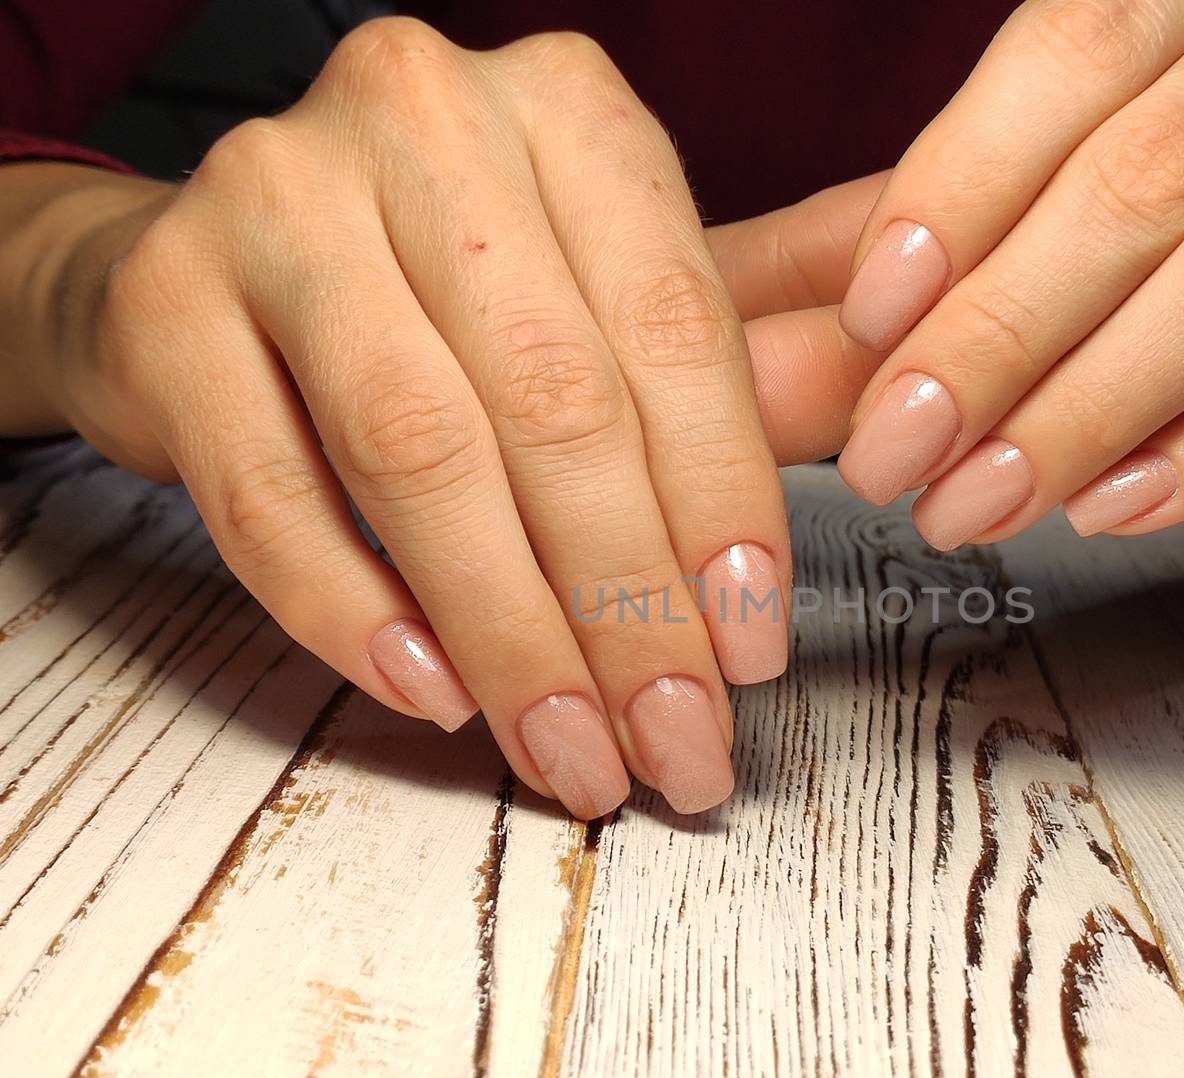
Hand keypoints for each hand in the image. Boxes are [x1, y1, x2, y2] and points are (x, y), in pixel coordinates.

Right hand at [1, 19, 847, 818]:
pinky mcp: (163, 299)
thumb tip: (912, 402)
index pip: (676, 330)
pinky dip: (357, 612)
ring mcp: (274, 199)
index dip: (723, 509)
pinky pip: (271, 493)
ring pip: (423, 454)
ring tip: (574, 751)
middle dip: (630, 608)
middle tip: (676, 743)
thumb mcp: (619, 297)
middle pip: (557, 405)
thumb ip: (764, 341)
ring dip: (514, 635)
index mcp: (567, 111)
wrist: (223, 275)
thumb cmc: (455, 298)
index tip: (752, 653)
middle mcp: (421, 119)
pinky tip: (437, 694)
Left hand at [827, 0, 1183, 568]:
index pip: (1082, 45)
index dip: (960, 187)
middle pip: (1156, 171)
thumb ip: (873, 260)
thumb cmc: (1165, 252)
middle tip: (897, 452)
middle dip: (1001, 330)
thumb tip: (710, 348)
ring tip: (972, 501)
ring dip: (1084, 408)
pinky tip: (1104, 507)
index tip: (869, 320)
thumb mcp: (1013, 223)